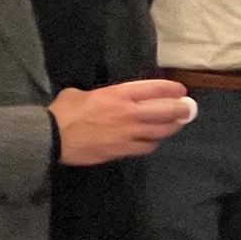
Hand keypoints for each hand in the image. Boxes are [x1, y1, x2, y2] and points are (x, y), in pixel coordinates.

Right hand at [50, 79, 195, 164]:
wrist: (52, 137)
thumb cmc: (64, 111)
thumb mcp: (81, 93)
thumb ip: (100, 94)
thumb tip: (101, 98)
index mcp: (119, 94)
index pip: (154, 88)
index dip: (171, 89)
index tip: (180, 90)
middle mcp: (129, 113)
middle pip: (166, 111)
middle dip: (181, 109)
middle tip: (188, 109)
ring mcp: (128, 134)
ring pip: (160, 131)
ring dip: (171, 127)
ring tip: (177, 125)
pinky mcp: (122, 151)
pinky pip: (146, 147)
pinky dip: (153, 143)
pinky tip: (154, 141)